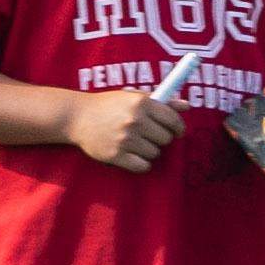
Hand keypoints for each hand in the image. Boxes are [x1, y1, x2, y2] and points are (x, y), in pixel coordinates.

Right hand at [65, 86, 184, 170]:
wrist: (77, 117)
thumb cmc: (109, 105)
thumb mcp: (134, 97)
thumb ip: (163, 102)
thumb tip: (187, 106)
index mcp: (141, 103)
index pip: (173, 121)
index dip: (178, 128)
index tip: (177, 132)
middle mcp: (135, 120)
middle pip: (166, 139)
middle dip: (160, 139)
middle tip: (148, 135)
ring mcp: (125, 139)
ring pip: (155, 153)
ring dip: (149, 151)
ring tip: (135, 143)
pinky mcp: (115, 155)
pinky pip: (142, 167)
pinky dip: (140, 164)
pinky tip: (132, 156)